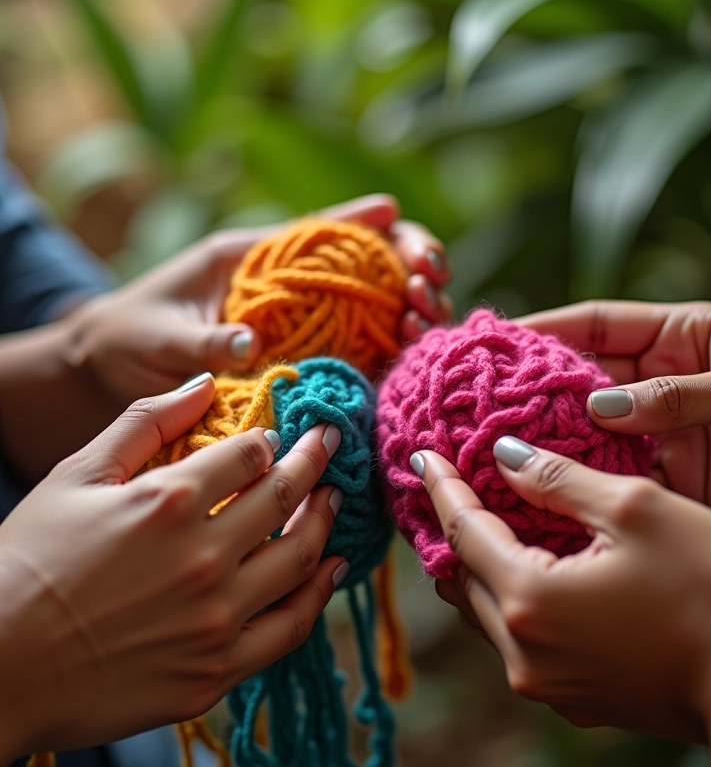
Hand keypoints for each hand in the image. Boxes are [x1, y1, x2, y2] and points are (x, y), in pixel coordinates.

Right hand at [0, 376, 346, 760]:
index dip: (269, 440)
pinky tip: (335, 567)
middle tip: (331, 443)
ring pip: (301, 556)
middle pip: (284, 495)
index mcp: (170, 501)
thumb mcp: (76, 476)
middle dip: (313, 461)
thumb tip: (205, 385)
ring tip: (334, 497)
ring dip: (324, 518)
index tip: (277, 437)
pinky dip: (320, 593)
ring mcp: (216, 617)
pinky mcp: (217, 670)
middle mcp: (204, 556)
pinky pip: (291, 626)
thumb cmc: (29, 562)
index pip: (249, 455)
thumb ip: (145, 422)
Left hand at [65, 194, 451, 404]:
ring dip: (410, 304)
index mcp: (254, 259)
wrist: (115, 368)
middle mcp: (288, 286)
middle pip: (364, 262)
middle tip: (425, 283)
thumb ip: (201, 340)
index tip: (396, 221)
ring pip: (374, 303)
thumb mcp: (159, 335)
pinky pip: (361, 346)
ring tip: (424, 316)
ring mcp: (304, 322)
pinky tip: (412, 348)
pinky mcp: (308, 356)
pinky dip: (394, 344)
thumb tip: (249, 344)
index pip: (317, 231)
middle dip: (406, 263)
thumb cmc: (130, 338)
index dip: (362, 222)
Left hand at [413, 441, 710, 745]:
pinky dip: (506, 594)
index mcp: (530, 598)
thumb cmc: (710, 592)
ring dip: (477, 562)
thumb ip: (557, 478)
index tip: (420, 456)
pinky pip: (513, 635)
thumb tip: (503, 456)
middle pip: (461, 574)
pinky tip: (526, 567)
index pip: (462, 531)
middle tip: (450, 485)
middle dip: (452, 526)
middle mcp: (523, 649)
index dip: (440, 487)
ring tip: (483, 519)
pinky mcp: (568, 695)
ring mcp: (543, 681)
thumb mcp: (634, 510)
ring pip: (482, 609)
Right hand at [518, 300, 710, 519]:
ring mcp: (664, 429)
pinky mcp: (676, 474)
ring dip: (560, 440)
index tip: (504, 339)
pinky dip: (592, 484)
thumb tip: (600, 408)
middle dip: (543, 389)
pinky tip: (557, 487)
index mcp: (679, 338)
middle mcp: (661, 381)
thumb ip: (676, 395)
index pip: (601, 326)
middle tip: (496, 401)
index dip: (550, 329)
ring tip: (512, 446)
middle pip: (588, 381)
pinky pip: (621, 477)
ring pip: (597, 432)